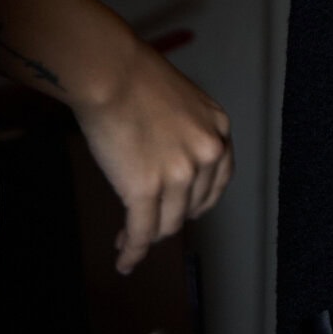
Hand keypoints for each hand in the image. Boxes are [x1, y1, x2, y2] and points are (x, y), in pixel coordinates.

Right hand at [71, 38, 233, 273]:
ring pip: (167, 224)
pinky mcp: (145, 189)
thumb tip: (170, 165)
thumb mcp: (183, 104)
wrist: (113, 73)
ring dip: (147, 236)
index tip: (183, 211)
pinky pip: (140, 232)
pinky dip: (132, 251)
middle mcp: (207, 153)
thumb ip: (187, 135)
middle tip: (149, 225)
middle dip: (169, 219)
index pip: (218, 181)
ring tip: (128, 240)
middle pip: (191, 206)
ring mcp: (179, 173)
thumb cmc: (138, 80)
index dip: (198, 202)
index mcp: (219, 129)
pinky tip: (124, 260)